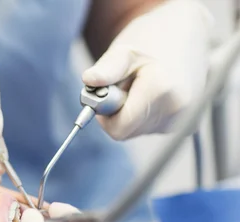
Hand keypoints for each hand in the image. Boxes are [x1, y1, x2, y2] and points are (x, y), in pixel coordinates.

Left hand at [82, 0, 212, 139]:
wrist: (188, 36)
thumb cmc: (152, 41)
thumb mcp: (124, 51)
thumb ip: (106, 68)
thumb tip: (89, 80)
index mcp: (161, 90)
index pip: (120, 128)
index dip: (105, 117)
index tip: (104, 97)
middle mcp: (176, 109)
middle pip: (128, 131)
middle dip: (118, 112)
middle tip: (124, 86)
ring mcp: (183, 119)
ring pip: (138, 131)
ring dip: (131, 113)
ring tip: (141, 87)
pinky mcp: (185, 125)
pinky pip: (150, 129)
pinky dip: (144, 115)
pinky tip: (152, 95)